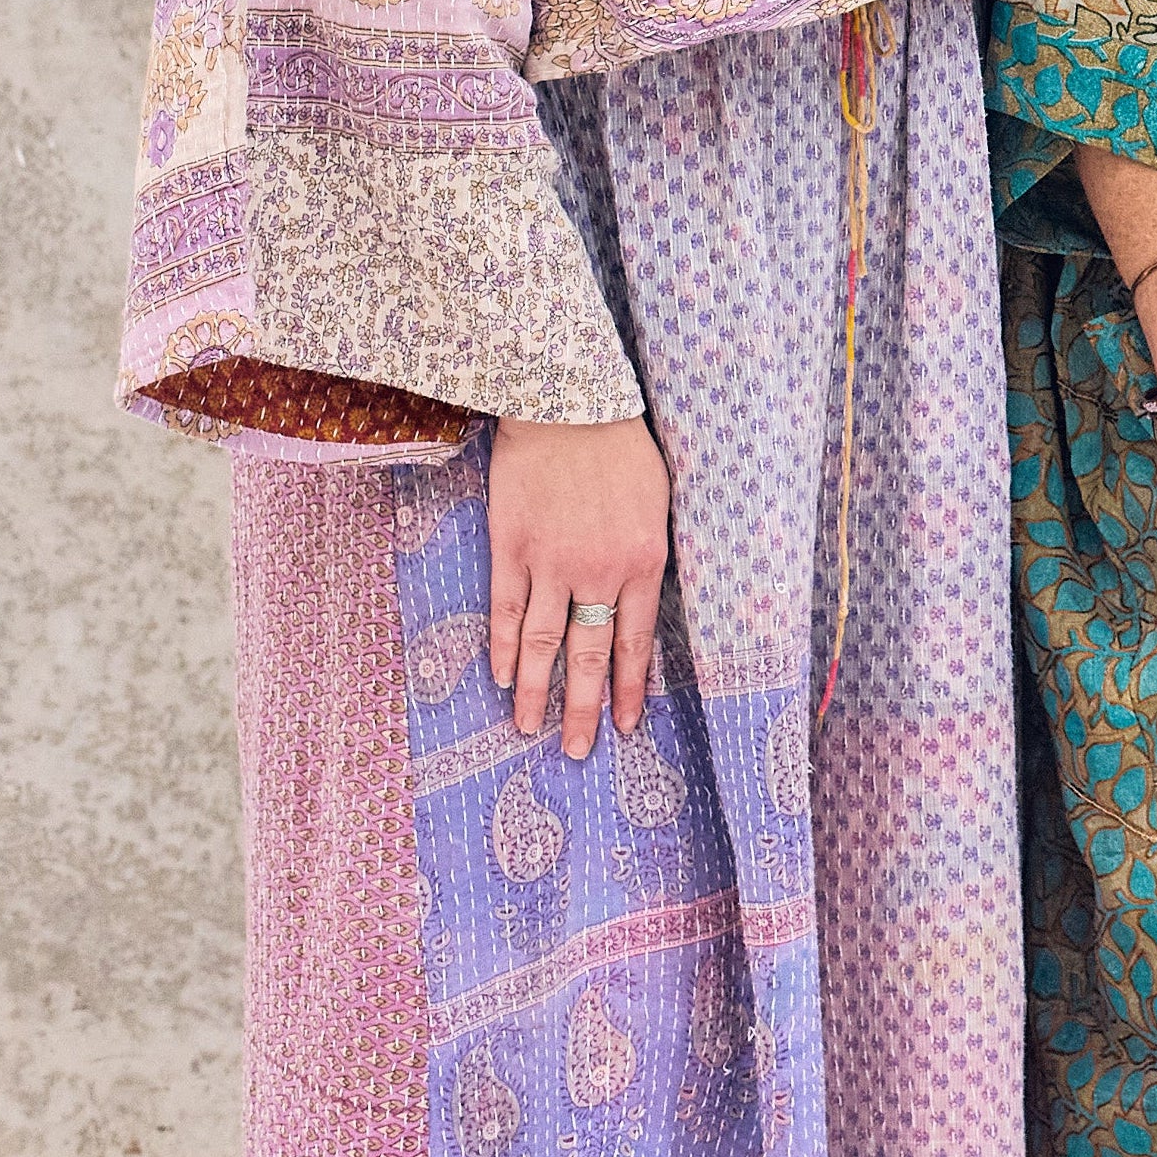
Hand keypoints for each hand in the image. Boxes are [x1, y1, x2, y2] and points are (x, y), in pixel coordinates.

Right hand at [487, 414, 669, 758]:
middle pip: (589, 654)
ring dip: (533, 690)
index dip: (630, 687)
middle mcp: (596, 572)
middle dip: (584, 707)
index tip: (627, 724)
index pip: (636, 642)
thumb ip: (647, 551)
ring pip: (539, 642)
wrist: (569, 405)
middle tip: (578, 751)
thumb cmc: (622, 446)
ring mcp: (549, 563)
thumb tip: (641, 594)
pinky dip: (500, 647)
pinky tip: (499, 677)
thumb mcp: (657, 499)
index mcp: (641, 561)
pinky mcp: (510, 548)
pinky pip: (504, 609)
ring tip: (526, 729)